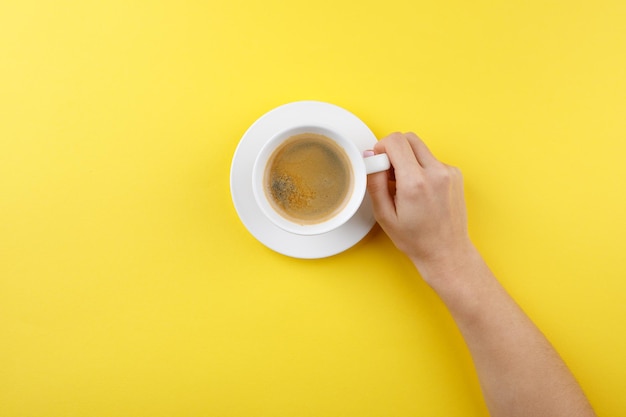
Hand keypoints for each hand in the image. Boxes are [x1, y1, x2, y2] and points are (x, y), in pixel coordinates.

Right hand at [366, 132, 473, 278]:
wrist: (446, 252)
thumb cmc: (416, 239)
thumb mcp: (384, 215)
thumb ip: (374, 182)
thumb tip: (371, 158)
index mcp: (415, 182)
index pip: (396, 141)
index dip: (381, 147)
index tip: (378, 162)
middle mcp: (436, 173)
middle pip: (409, 138)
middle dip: (394, 149)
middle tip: (388, 171)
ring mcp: (449, 172)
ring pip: (420, 148)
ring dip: (408, 159)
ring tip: (403, 184)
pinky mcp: (455, 174)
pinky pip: (431, 159)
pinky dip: (421, 167)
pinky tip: (419, 189)